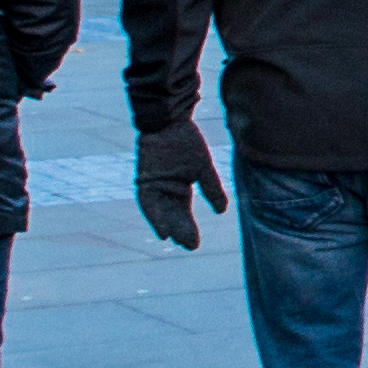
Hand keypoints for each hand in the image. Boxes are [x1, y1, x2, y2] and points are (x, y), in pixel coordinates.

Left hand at [138, 120, 223, 251]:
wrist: (169, 122)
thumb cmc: (187, 141)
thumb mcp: (203, 168)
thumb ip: (212, 189)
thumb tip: (222, 211)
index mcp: (180, 188)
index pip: (184, 214)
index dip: (189, 229)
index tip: (195, 244)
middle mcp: (166, 190)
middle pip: (173, 216)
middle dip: (181, 232)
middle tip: (190, 246)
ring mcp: (154, 187)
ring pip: (161, 213)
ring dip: (168, 228)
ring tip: (177, 242)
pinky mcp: (144, 182)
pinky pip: (148, 205)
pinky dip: (155, 218)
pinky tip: (162, 231)